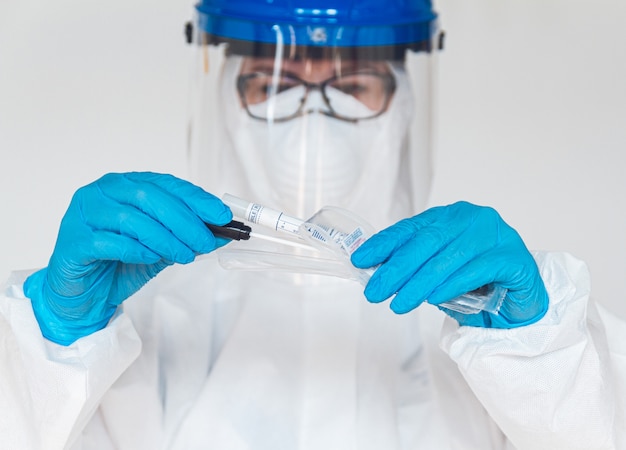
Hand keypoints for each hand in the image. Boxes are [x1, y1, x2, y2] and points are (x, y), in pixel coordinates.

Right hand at [24, 172, 231, 344]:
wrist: (84, 295)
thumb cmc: (120, 263)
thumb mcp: (161, 247)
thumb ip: (186, 236)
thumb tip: (222, 233)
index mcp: (124, 186)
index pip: (165, 184)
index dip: (196, 199)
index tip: (221, 215)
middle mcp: (102, 193)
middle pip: (149, 197)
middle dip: (184, 221)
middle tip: (205, 242)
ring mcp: (83, 215)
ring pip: (131, 219)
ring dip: (165, 238)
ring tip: (185, 256)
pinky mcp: (74, 242)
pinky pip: (109, 241)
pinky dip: (136, 249)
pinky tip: (152, 257)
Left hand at [350, 201, 548, 327]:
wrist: (521, 301)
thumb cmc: (476, 284)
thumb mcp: (438, 272)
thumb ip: (414, 267)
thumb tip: (375, 273)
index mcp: (450, 216)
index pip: (411, 227)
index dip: (384, 243)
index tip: (360, 259)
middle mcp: (473, 218)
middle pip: (427, 241)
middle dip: (397, 269)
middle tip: (376, 291)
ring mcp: (496, 234)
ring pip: (448, 257)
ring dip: (419, 283)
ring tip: (399, 303)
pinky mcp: (514, 257)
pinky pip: (476, 270)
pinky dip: (451, 285)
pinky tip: (433, 299)